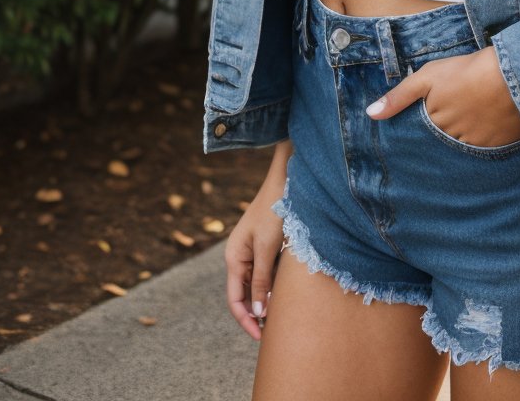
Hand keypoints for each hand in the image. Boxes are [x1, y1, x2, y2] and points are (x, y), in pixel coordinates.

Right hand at [224, 175, 287, 341]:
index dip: (246, 321)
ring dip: (266, 301)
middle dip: (256, 315)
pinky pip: (267, 273)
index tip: (260, 338)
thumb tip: (257, 313)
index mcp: (234, 258)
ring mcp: (253, 252)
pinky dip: (274, 286)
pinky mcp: (266, 247)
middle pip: (244, 295)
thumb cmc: (274, 211)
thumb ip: (261, 281)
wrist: (286, 180)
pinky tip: (286, 295)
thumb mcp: (267, 248)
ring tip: (281, 319)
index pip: (235, 300)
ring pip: (257, 285)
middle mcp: (240, 257)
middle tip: (272, 334)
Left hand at [366, 43, 519, 148]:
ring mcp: (475, 145)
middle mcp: (451, 138)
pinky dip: (483, 140)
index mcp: (434, 121)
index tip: (433, 115)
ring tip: (471, 118)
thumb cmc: (467, 71)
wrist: (511, 75)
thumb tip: (371, 114)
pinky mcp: (496, 148)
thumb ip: (400, 97)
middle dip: (444, 132)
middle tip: (455, 115)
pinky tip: (487, 125)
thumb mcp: (428, 76)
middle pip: (442, 141)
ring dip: (464, 136)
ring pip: (462, 147)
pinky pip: (484, 151)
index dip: (428, 121)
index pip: (423, 132)